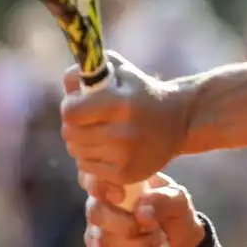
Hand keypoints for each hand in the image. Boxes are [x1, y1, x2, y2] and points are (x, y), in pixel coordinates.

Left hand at [61, 52, 191, 184]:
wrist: (179, 121)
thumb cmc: (142, 92)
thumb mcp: (121, 71)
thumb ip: (89, 71)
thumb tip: (68, 87)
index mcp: (121, 103)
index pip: (71, 112)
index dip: (70, 107)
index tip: (79, 104)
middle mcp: (122, 132)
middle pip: (70, 133)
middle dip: (73, 125)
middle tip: (87, 120)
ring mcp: (124, 156)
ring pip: (76, 152)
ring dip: (81, 142)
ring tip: (98, 133)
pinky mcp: (124, 175)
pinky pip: (87, 168)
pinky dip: (90, 158)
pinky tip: (106, 148)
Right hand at [82, 172, 205, 246]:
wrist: (179, 242)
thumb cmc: (173, 212)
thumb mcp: (177, 199)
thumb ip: (162, 200)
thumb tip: (141, 212)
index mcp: (117, 181)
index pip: (91, 177)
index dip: (99, 186)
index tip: (120, 196)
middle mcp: (101, 202)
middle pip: (96, 214)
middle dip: (128, 226)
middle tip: (153, 228)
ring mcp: (98, 228)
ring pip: (104, 241)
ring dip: (138, 245)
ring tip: (156, 240)